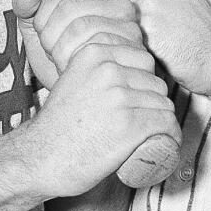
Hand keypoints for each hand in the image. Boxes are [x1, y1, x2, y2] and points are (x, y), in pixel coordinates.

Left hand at [12, 0, 145, 85]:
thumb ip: (27, 8)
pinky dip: (76, 64)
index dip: (41, 18)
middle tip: (53, 53)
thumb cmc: (64, 58)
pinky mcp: (136, 54)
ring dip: (61, 51)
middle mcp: (121, 5)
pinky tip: (73, 72)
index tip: (45, 35)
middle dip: (50, 35)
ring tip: (64, 62)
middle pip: (68, 7)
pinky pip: (97, 50)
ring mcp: (131, 29)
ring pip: (82, 25)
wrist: (85, 98)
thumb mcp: (40, 29)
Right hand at [19, 39, 178, 197]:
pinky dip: (170, 136)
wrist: (40, 158)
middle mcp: (108, 69)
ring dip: (161, 121)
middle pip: (155, 80)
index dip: (143, 80)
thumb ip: (98, 67)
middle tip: (140, 120)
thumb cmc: (58, 124)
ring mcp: (120, 96)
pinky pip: (167, 124)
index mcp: (94, 52)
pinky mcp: (130, 125)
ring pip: (163, 103)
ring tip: (148, 135)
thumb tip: (132, 69)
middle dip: (153, 101)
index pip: (142, 57)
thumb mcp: (74, 78)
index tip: (137, 97)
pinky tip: (163, 143)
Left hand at [111, 0, 210, 96]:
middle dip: (114, 23)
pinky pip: (119, 37)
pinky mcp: (147, 25)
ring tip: (145, 43)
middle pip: (107, 3)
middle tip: (140, 37)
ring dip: (119, 35)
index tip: (134, 24)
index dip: (115, 10)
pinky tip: (147, 52)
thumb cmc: (192, 29)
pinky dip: (126, 48)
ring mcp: (147, 0)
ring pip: (111, 20)